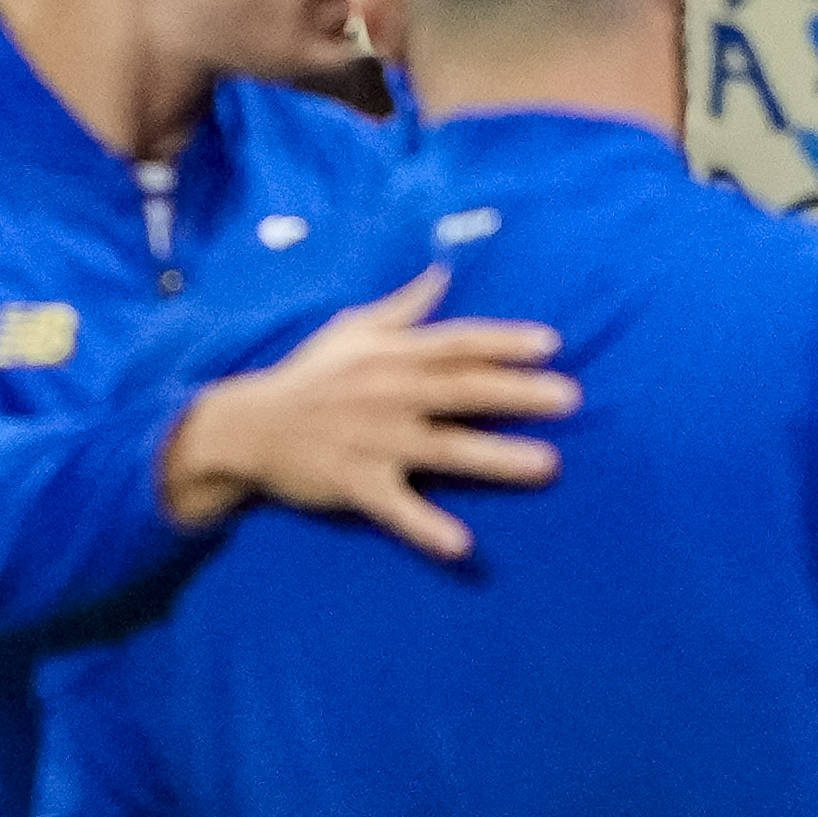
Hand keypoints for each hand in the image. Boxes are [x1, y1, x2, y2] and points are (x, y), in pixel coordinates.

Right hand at [158, 266, 580, 557]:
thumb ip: (404, 306)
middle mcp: (389, 394)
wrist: (245, 427)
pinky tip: (463, 546)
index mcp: (391, 355)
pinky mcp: (355, 484)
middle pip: (464, 391)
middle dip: (519, 393)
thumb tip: (444, 270)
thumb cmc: (308, 377)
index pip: (458, 343)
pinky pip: (397, 509)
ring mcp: (374, 441)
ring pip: (446, 449)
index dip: (505, 342)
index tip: (552, 344)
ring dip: (498, 458)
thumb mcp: (351, 331)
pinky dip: (428, 527)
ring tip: (548, 465)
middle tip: (572, 398)